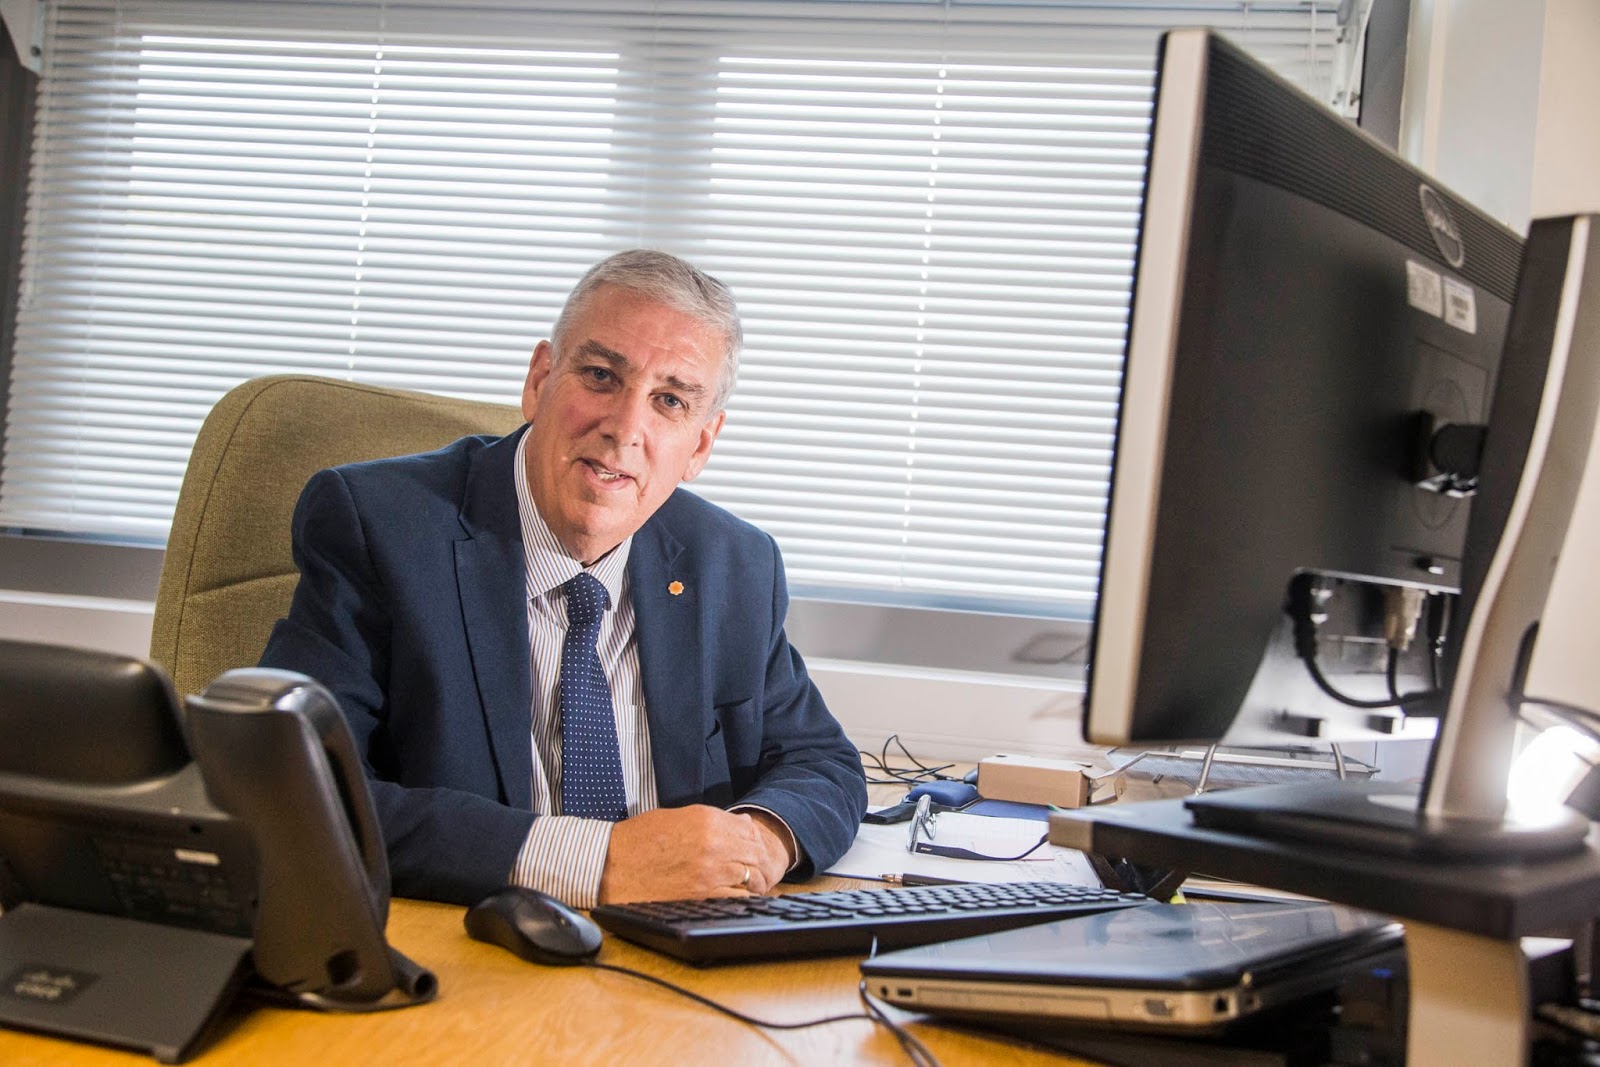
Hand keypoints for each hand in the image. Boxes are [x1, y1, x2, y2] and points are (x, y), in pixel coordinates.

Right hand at [597, 805, 789, 903]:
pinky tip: (736, 899)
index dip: (756, 843)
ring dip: (755, 883)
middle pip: (757, 856)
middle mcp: (714, 845)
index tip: (754, 851)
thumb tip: (745, 825)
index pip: (751, 832)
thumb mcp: (678, 817)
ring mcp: (710, 873)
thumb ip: (714, 820)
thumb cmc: (639, 841)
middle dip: (760, 864)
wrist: (609, 867)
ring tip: (749, 887)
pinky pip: (738, 900)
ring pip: (754, 879)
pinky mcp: (703, 898)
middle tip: (757, 872)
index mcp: (708, 821)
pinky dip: (742, 900)